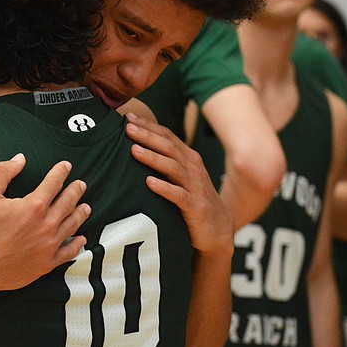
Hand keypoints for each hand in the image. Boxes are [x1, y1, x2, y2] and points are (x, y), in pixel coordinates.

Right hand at [0, 153, 90, 296]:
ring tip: (86, 207)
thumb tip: (20, 159)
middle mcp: (46, 224)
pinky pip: (69, 252)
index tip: (66, 166)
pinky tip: (81, 239)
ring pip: (73, 225)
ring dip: (81, 213)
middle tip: (81, 184)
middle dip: (76, 190)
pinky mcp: (47, 263)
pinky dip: (78, 244)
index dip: (61, 172)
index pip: (54, 183)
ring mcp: (49, 245)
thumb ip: (3, 172)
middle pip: (68, 202)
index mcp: (33, 206)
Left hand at [124, 112, 232, 255]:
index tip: (128, 117)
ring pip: (172, 167)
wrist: (218, 229)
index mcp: (189, 158)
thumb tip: (137, 145)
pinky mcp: (195, 207)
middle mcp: (193, 169)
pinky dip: (164, 188)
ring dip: (152, 158)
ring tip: (134, 151)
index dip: (149, 126)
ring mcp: (195, 187)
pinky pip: (178, 195)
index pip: (167, 136)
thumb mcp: (183, 177)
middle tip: (127, 128)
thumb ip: (166, 161)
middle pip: (168, 147)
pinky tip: (149, 183)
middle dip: (147, 136)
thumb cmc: (194, 199)